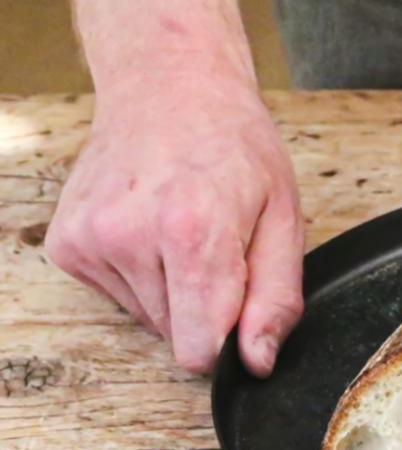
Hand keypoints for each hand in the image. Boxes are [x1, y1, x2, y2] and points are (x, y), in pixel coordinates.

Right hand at [46, 72, 304, 374]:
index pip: (199, 350)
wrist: (168, 88)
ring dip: (173, 291)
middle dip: (206, 308)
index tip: (241, 311)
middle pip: (177, 336)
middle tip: (216, 247)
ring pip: (148, 318)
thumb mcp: (285, 218)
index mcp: (192, 231)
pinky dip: (141, 275)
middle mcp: (129, 236)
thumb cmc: (235, 148)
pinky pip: (118, 295)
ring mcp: (90, 239)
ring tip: (183, 231)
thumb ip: (276, 298)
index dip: (228, 345)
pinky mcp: (67, 244)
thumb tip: (257, 362)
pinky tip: (151, 228)